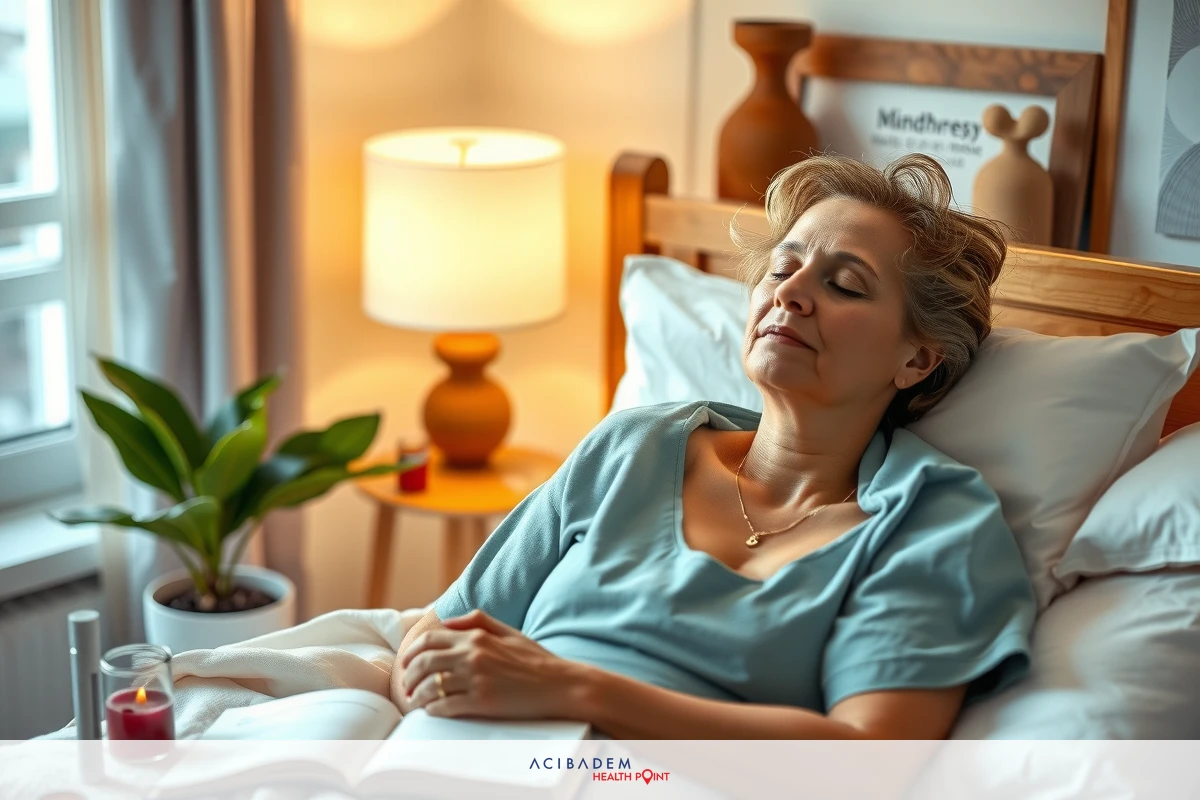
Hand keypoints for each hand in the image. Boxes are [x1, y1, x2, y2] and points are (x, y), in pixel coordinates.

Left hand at [398, 609, 584, 718]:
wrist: (560, 685)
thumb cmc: (536, 659)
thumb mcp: (509, 630)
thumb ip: (478, 621)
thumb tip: (447, 621)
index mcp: (477, 637)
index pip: (430, 639)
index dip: (412, 652)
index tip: (407, 662)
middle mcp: (473, 655)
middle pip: (425, 662)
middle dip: (409, 675)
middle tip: (406, 685)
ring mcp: (476, 679)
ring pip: (431, 686)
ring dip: (417, 695)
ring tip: (415, 700)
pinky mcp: (482, 702)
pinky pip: (446, 706)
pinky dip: (433, 709)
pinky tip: (432, 711)